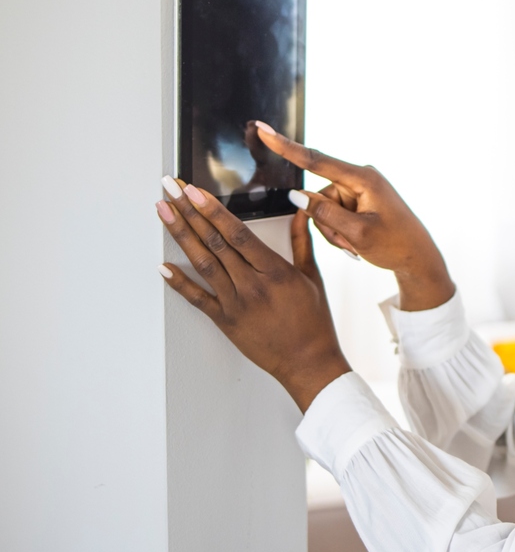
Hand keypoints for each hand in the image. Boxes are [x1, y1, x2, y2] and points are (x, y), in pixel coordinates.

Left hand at [156, 179, 350, 411]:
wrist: (307, 362)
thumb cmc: (313, 323)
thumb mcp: (311, 277)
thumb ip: (302, 242)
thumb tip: (301, 211)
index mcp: (275, 272)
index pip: (236, 233)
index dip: (212, 210)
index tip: (194, 191)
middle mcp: (252, 286)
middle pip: (214, 242)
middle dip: (189, 212)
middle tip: (170, 189)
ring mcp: (235, 304)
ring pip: (203, 264)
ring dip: (180, 235)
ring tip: (163, 212)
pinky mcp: (225, 321)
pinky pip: (197, 299)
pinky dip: (178, 282)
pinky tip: (163, 266)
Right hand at [253, 122, 455, 311]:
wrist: (418, 258)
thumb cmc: (396, 245)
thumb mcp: (357, 233)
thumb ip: (324, 213)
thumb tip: (297, 196)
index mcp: (363, 179)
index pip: (316, 160)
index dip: (285, 146)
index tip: (264, 130)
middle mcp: (361, 178)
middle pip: (318, 195)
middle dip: (327, 223)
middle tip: (349, 244)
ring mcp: (360, 188)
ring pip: (323, 208)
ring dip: (333, 230)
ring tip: (355, 244)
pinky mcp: (359, 198)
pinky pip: (333, 213)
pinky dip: (339, 231)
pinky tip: (356, 241)